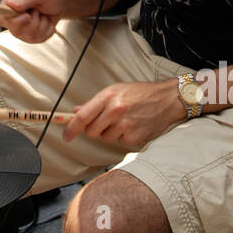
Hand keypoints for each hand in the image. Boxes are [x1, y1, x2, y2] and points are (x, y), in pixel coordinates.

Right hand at [0, 0, 65, 42]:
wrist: (60, 1)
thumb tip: (10, 4)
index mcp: (10, 1)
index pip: (1, 17)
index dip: (12, 20)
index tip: (26, 15)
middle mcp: (12, 16)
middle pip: (15, 30)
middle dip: (32, 21)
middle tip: (37, 10)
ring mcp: (20, 27)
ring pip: (28, 36)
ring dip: (41, 25)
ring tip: (42, 14)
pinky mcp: (29, 35)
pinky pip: (38, 39)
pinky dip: (46, 30)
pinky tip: (45, 21)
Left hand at [63, 80, 182, 148]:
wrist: (167, 100)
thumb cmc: (140, 93)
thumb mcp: (116, 90)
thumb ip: (95, 103)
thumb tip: (75, 112)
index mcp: (108, 96)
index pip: (83, 116)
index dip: (71, 128)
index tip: (66, 136)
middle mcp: (116, 111)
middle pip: (91, 132)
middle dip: (95, 129)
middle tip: (106, 121)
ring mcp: (125, 125)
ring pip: (105, 138)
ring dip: (111, 133)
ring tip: (124, 121)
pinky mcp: (134, 138)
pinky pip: (119, 142)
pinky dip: (123, 137)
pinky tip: (133, 126)